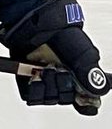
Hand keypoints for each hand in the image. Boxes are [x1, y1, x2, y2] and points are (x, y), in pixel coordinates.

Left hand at [0, 0, 107, 115]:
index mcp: (82, 76)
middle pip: (67, 100)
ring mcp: (47, 82)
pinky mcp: (28, 81)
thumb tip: (100, 90)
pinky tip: (35, 76)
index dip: (85, 102)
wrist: (34, 26)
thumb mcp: (82, 53)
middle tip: (59, 70)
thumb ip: (91, 73)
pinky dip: (34, 89)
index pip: (87, 101)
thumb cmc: (61, 34)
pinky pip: (31, 97)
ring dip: (48, 87)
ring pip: (50, 99)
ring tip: (46, 70)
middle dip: (62, 86)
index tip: (80, 96)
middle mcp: (65, 81)